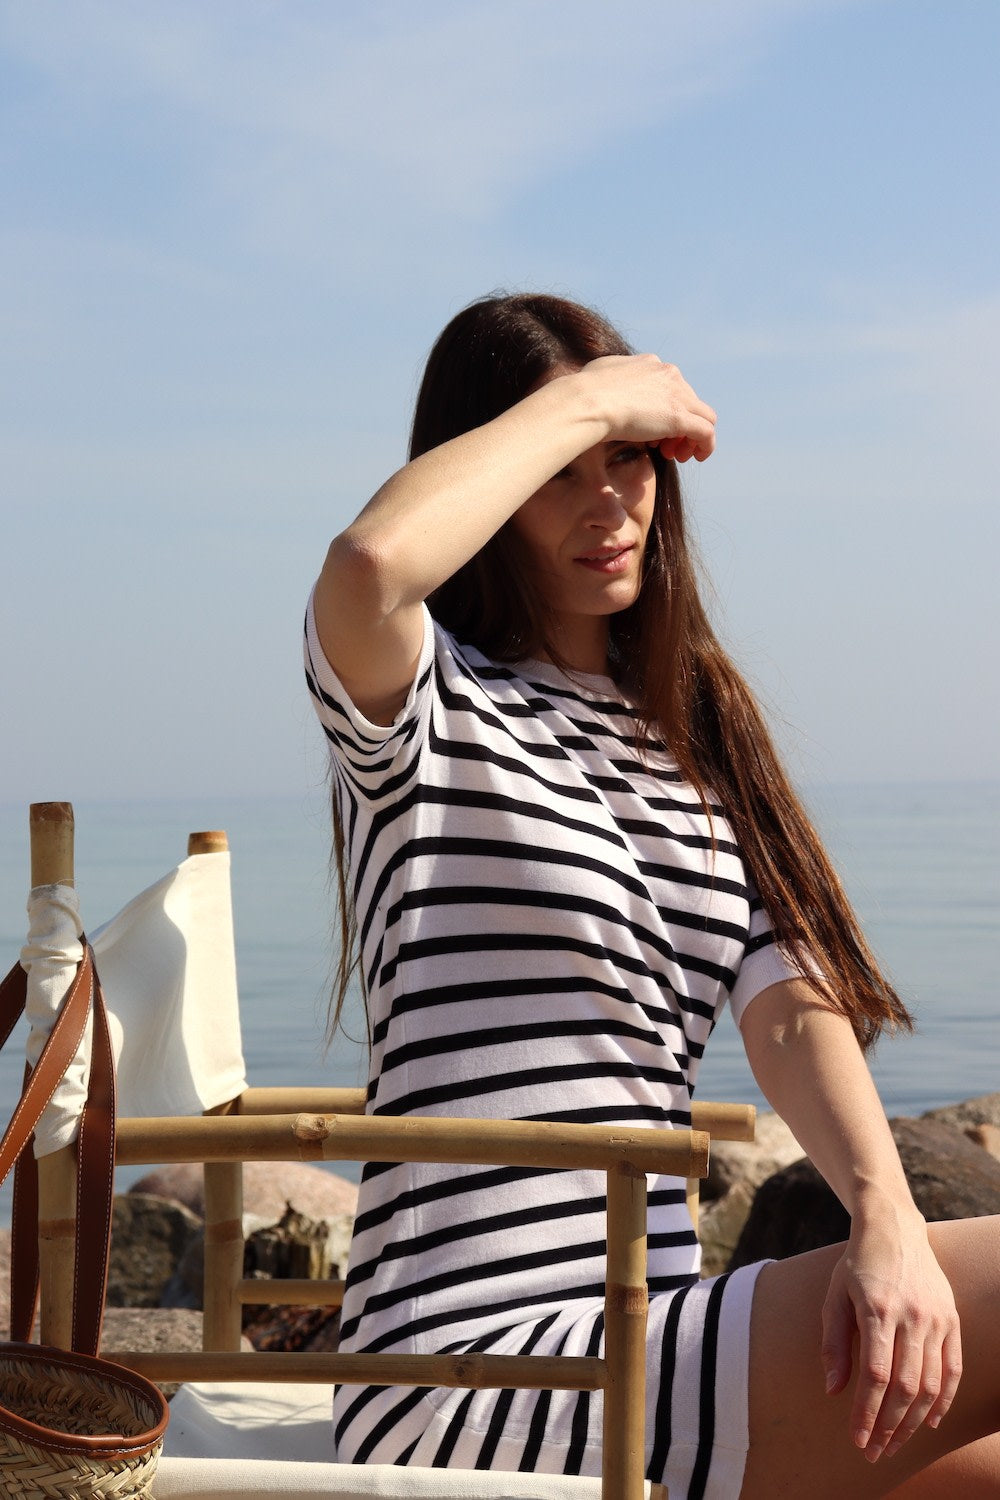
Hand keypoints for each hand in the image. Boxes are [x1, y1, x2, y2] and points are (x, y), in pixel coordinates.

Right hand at [574, 354, 717, 461]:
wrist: (586, 402)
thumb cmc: (583, 393)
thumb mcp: (598, 377)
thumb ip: (610, 380)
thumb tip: (604, 387)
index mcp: (650, 364)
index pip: (672, 387)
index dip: (665, 411)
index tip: (652, 431)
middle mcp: (668, 374)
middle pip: (689, 402)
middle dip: (679, 426)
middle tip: (664, 447)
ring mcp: (676, 395)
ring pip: (702, 416)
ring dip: (692, 437)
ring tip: (676, 455)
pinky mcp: (680, 417)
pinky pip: (706, 432)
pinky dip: (705, 446)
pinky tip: (696, 457)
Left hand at [821, 1209, 961, 1463]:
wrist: (895, 1228)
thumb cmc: (858, 1264)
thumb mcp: (835, 1296)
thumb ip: (834, 1343)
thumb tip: (833, 1389)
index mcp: (878, 1310)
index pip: (876, 1376)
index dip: (867, 1413)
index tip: (857, 1439)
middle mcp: (912, 1317)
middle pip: (905, 1387)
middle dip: (889, 1426)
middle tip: (874, 1451)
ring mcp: (937, 1319)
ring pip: (931, 1384)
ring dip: (913, 1421)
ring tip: (895, 1442)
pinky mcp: (952, 1319)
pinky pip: (953, 1369)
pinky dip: (943, 1400)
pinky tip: (929, 1421)